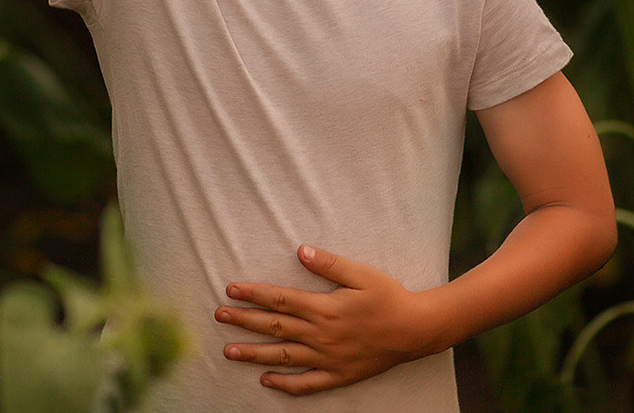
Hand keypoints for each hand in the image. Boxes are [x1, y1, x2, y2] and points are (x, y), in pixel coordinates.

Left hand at [215, 245, 433, 394]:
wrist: (414, 330)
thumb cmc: (387, 296)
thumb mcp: (360, 273)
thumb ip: (328, 263)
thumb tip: (300, 250)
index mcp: (324, 308)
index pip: (280, 300)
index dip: (253, 294)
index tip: (231, 290)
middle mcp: (321, 335)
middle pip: (275, 327)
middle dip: (244, 321)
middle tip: (219, 316)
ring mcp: (328, 358)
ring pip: (283, 356)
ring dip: (254, 353)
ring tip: (229, 351)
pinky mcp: (338, 375)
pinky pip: (306, 384)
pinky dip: (285, 384)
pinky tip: (266, 380)